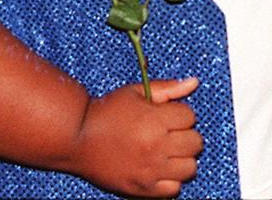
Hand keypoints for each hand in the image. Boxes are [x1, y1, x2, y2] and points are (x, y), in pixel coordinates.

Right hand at [70, 78, 202, 197]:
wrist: (76, 138)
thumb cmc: (106, 112)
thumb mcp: (135, 92)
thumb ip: (167, 89)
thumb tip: (194, 82)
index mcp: (155, 120)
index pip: (190, 117)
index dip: (180, 114)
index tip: (166, 115)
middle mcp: (156, 146)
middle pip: (195, 142)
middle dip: (185, 134)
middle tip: (168, 133)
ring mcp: (151, 170)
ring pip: (190, 167)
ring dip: (182, 158)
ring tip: (166, 152)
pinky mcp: (143, 189)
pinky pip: (174, 189)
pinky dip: (170, 180)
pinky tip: (158, 169)